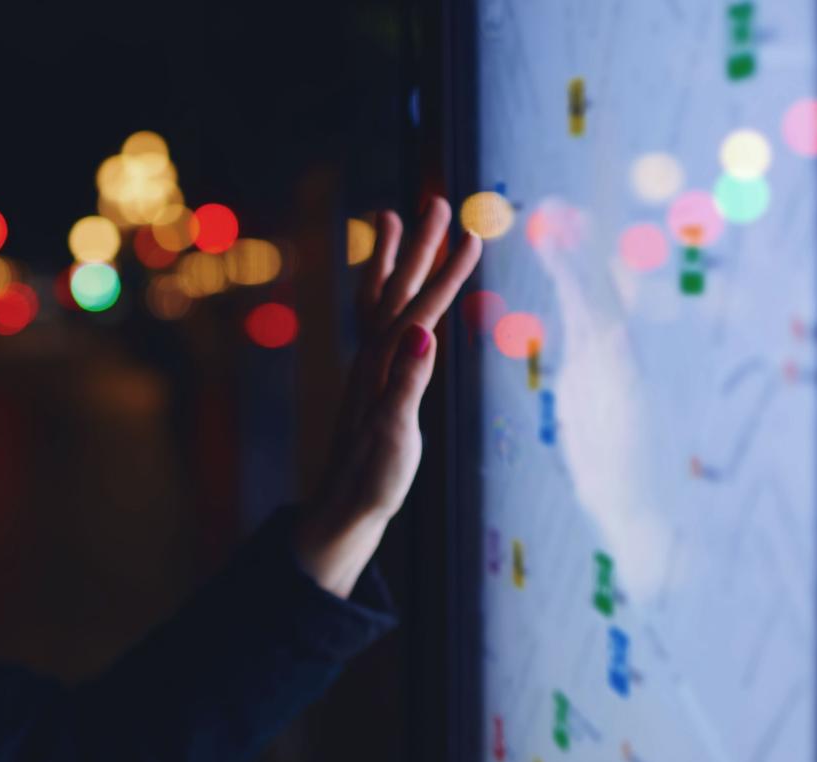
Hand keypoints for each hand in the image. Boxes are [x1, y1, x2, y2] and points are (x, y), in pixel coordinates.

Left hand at [291, 196, 483, 595]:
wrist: (343, 506)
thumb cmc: (372, 478)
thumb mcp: (396, 434)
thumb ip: (407, 383)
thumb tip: (423, 333)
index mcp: (384, 366)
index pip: (421, 307)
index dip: (447, 272)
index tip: (473, 234)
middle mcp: (374, 357)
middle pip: (398, 289)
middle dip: (421, 246)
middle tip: (438, 200)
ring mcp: (371, 366)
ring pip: (380, 299)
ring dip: (392, 258)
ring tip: (393, 218)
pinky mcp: (373, 379)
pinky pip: (379, 322)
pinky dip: (388, 293)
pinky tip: (396, 288)